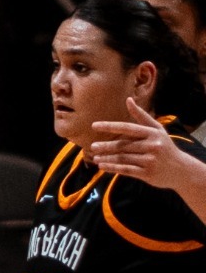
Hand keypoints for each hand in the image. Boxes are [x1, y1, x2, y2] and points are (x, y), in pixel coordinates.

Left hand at [87, 98, 203, 187]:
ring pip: (123, 158)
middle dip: (106, 146)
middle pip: (124, 145)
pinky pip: (126, 170)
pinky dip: (112, 168)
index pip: (128, 128)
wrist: (180, 169)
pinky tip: (102, 166)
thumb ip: (141, 116)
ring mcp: (150, 160)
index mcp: (153, 133)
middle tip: (92, 146)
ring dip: (107, 158)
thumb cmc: (164, 145)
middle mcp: (152, 145)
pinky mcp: (147, 173)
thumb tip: (128, 99)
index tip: (94, 125)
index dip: (110, 126)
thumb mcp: (157, 129)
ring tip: (95, 157)